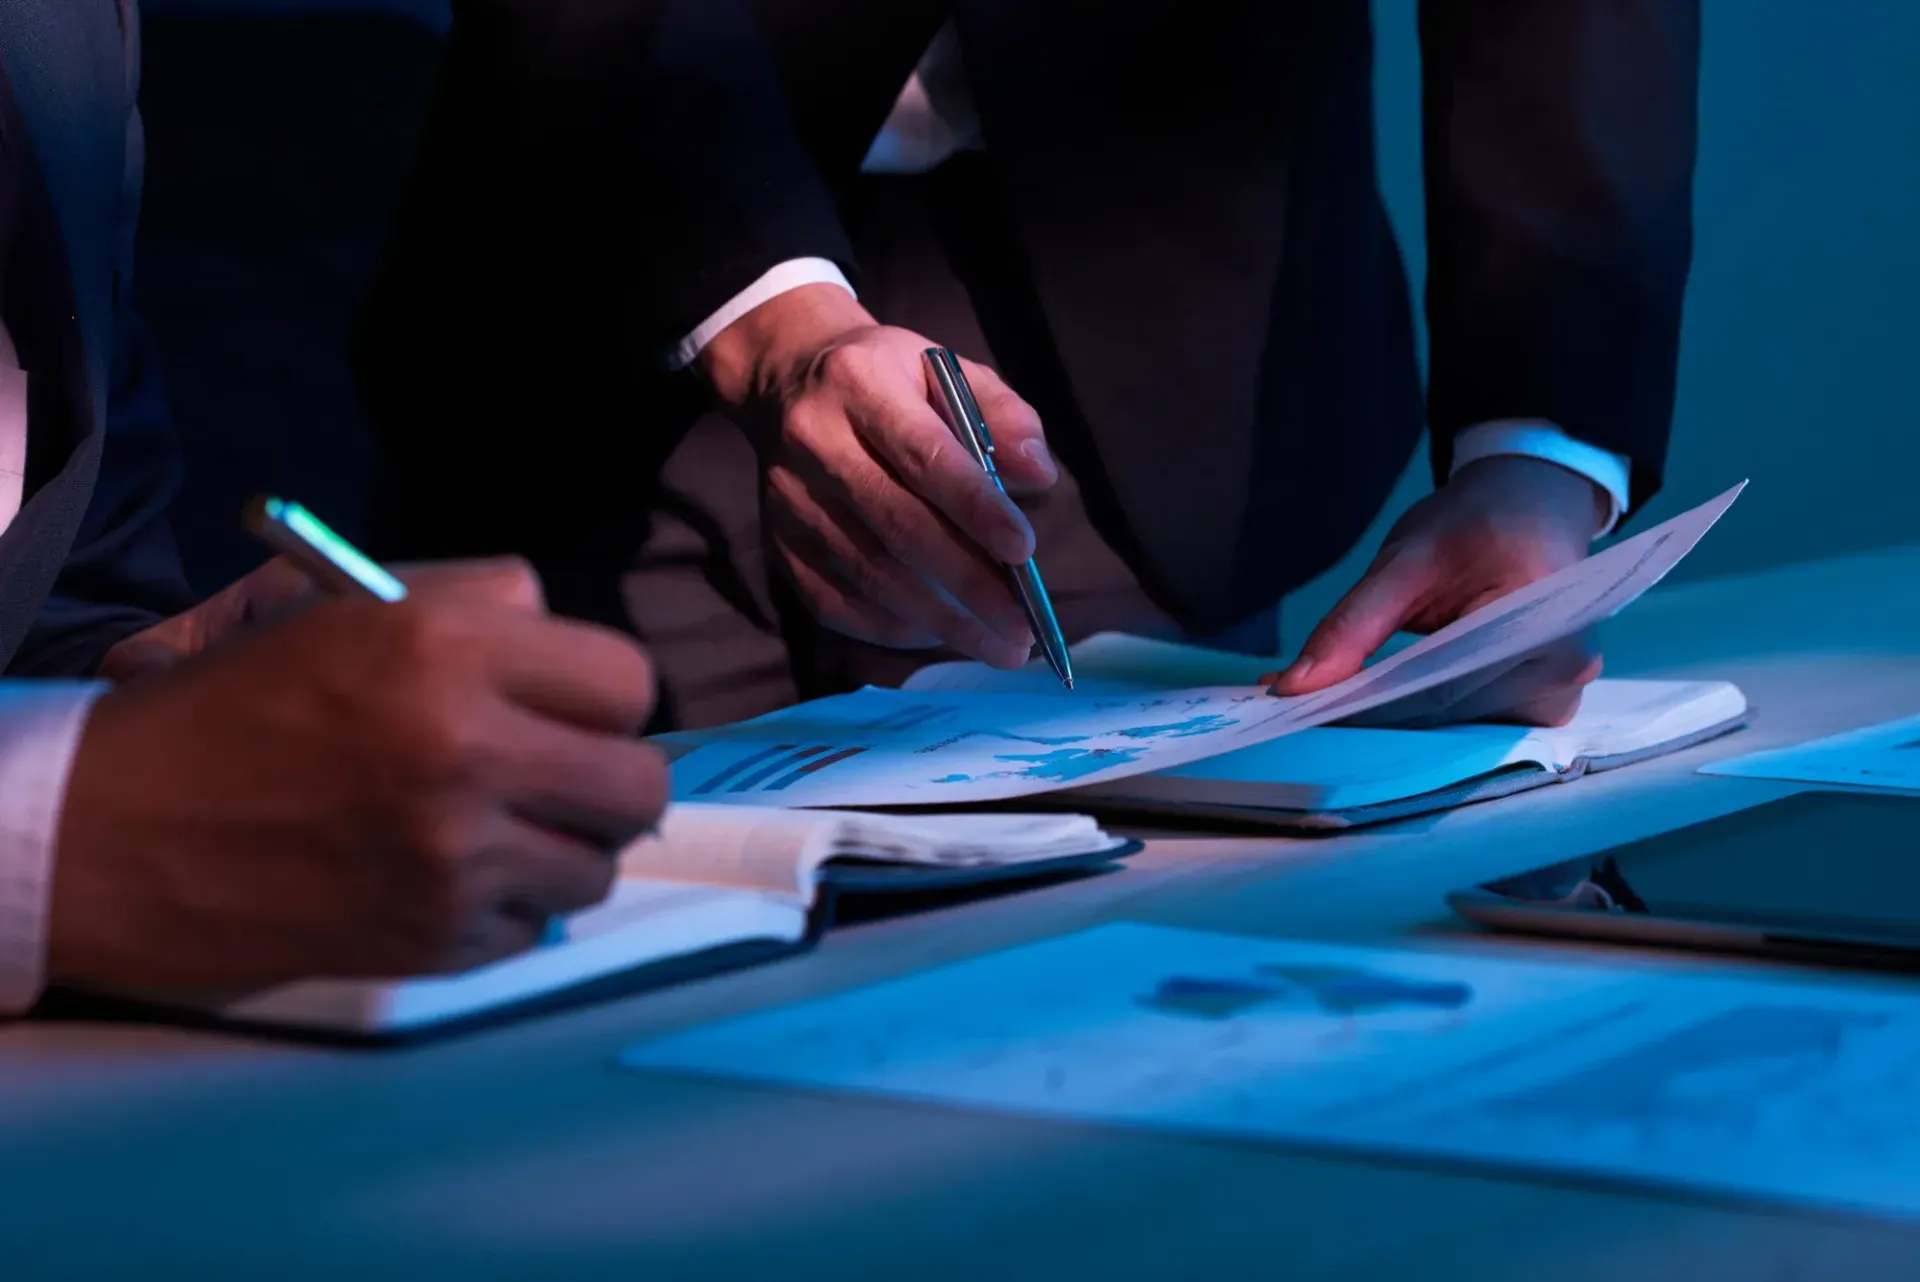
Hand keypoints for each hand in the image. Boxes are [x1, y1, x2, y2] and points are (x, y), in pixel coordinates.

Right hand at [49, 559, 667, 987]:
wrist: (119, 829)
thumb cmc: (236, 702)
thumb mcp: (348, 607)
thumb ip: (478, 605)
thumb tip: (563, 633)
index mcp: (446, 650)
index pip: (628, 680)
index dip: (604, 694)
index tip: (573, 707)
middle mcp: (465, 753)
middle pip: (639, 784)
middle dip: (609, 777)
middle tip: (561, 774)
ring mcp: (453, 858)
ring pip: (600, 865)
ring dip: (565, 848)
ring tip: (500, 828)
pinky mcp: (433, 938)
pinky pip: (535, 924)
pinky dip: (507, 905)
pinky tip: (445, 875)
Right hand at [700, 283, 1054, 667]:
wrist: (785, 382)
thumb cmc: (889, 381)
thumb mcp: (948, 370)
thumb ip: (1003, 415)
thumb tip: (1038, 476)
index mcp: (861, 383)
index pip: (924, 455)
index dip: (975, 507)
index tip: (1024, 552)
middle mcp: (814, 441)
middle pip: (898, 526)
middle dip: (969, 585)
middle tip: (1021, 628)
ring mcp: (789, 500)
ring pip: (870, 575)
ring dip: (941, 622)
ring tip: (999, 646)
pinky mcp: (778, 545)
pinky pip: (836, 603)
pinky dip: (894, 629)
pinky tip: (942, 635)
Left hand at [1267, 456, 1609, 726]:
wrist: (1531, 506)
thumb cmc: (1475, 523)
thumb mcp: (1406, 559)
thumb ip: (1352, 624)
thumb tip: (1295, 686)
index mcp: (1543, 625)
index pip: (1443, 691)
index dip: (1372, 707)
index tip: (1310, 713)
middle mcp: (1564, 674)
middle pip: (1454, 721)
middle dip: (1381, 721)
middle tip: (1310, 712)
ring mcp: (1559, 696)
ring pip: (1463, 733)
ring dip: (1405, 727)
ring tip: (1348, 709)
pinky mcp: (1542, 706)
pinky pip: (1476, 728)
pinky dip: (1431, 722)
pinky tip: (1390, 708)